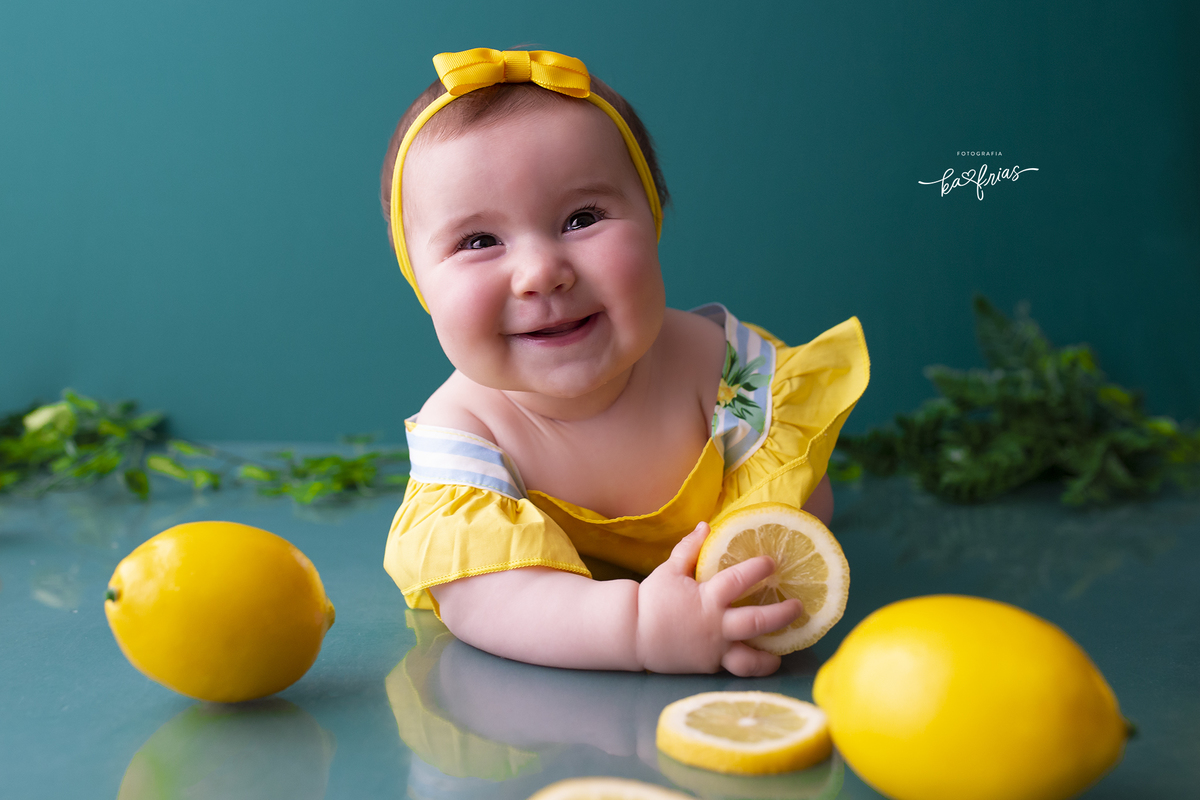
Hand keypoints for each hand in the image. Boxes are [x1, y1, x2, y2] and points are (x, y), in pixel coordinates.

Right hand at [634, 522, 802, 675]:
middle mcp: (715, 626)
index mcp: (707, 598)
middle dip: (781, 614)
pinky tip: (765, 660)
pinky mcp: (709, 666)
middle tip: (798, 607)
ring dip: (771, 656)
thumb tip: (707, 525)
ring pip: (750, 659)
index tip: (773, 562)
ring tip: (787, 650)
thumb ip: (689, 548)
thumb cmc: (652, 600)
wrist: (633, 634)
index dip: (758, 570)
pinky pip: (736, 668)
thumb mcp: (669, 570)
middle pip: (756, 622)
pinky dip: (752, 665)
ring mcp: (714, 650)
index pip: (739, 581)